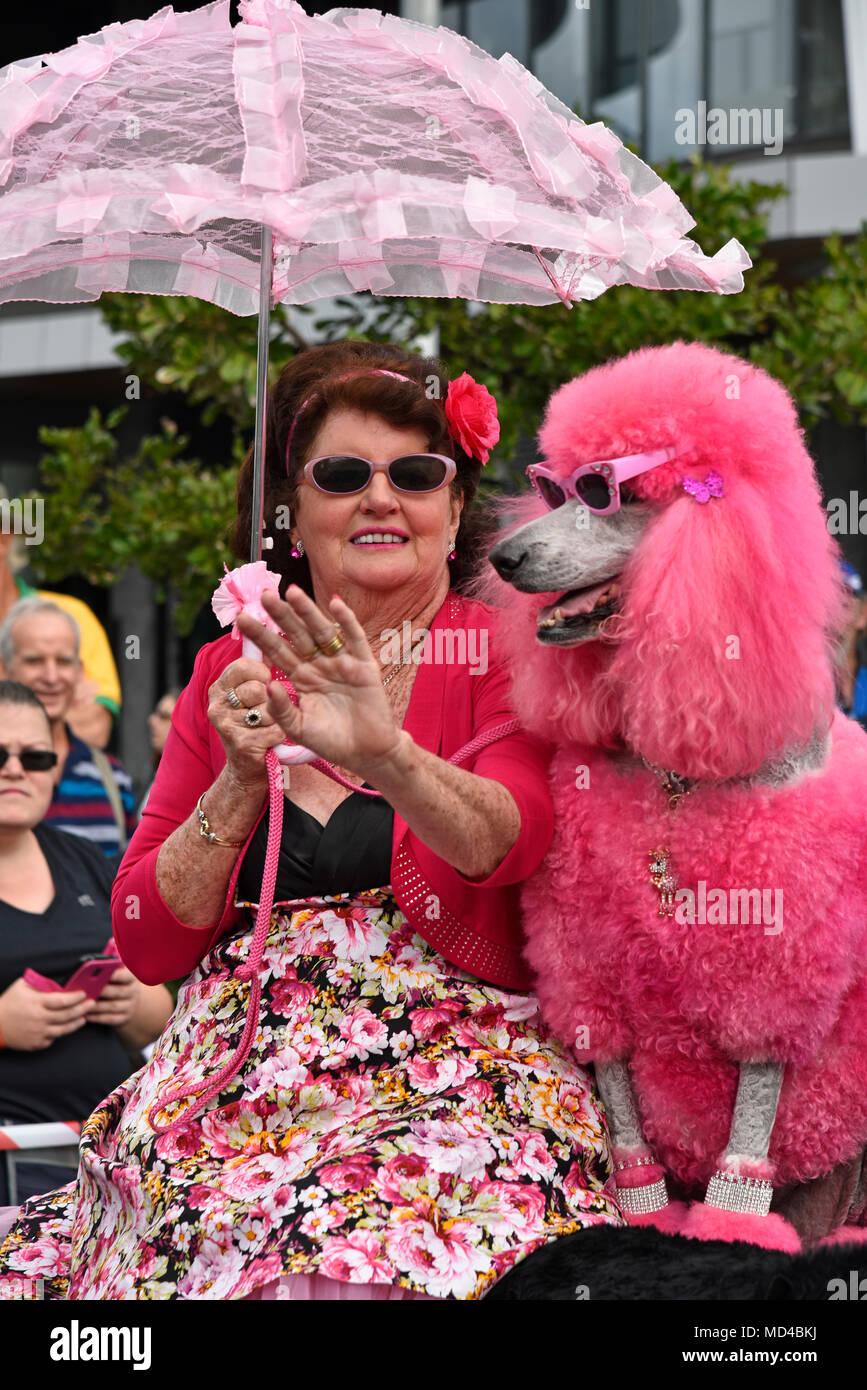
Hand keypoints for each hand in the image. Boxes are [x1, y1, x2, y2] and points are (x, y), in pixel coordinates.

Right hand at [0, 978, 93, 1050]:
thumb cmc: (8, 1003)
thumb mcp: (21, 986)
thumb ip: (39, 983)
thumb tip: (56, 983)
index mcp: (37, 1003)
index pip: (62, 1000)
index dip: (76, 997)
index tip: (84, 994)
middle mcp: (39, 1019)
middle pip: (67, 1015)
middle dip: (82, 1009)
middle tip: (91, 1004)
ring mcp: (38, 1033)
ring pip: (63, 1029)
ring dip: (76, 1023)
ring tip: (84, 1017)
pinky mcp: (36, 1044)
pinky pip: (52, 1039)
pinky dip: (60, 1033)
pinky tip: (65, 1027)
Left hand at [85, 967, 139, 1028]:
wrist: (130, 1001)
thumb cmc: (117, 983)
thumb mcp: (119, 973)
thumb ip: (110, 967)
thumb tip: (96, 963)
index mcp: (131, 978)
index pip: (126, 976)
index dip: (117, 975)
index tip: (106, 973)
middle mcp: (133, 992)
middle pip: (119, 992)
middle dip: (104, 991)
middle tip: (89, 990)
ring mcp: (130, 1006)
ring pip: (113, 1006)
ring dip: (97, 1006)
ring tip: (84, 1004)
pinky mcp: (124, 1018)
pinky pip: (111, 1019)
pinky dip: (98, 1018)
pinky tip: (87, 1016)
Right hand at [207, 654, 292, 790]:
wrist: (247, 770)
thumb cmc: (255, 727)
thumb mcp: (249, 696)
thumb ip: (255, 671)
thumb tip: (267, 633)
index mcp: (218, 688)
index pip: (243, 665)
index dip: (262, 673)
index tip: (266, 685)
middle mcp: (216, 705)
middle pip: (258, 688)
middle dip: (271, 701)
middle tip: (265, 714)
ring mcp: (225, 725)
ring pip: (268, 710)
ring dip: (276, 720)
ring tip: (267, 728)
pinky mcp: (240, 744)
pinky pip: (275, 729)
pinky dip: (280, 736)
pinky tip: (270, 742)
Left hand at [236, 588, 403, 775]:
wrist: (367, 753)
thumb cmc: (331, 741)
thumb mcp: (299, 729)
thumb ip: (282, 710)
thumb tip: (268, 685)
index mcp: (301, 678)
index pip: (278, 651)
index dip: (261, 636)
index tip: (242, 619)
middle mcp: (320, 665)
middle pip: (297, 635)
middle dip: (281, 616)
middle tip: (264, 595)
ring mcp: (342, 663)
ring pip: (322, 631)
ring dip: (308, 611)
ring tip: (292, 592)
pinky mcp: (364, 665)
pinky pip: (355, 638)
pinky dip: (346, 621)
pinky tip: (334, 604)